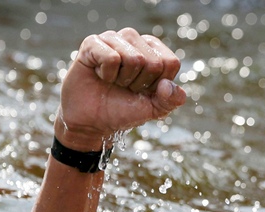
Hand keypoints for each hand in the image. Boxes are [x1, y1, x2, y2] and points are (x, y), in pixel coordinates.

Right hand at [56, 28, 185, 150]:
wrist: (92, 120)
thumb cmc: (124, 110)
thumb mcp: (154, 109)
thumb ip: (171, 100)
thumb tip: (168, 84)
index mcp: (153, 50)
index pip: (170, 62)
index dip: (158, 84)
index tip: (143, 89)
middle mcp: (135, 39)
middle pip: (154, 62)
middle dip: (140, 83)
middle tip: (125, 86)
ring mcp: (113, 38)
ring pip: (134, 58)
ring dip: (124, 79)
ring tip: (113, 80)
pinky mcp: (92, 43)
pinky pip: (111, 58)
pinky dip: (107, 75)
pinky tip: (100, 75)